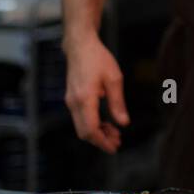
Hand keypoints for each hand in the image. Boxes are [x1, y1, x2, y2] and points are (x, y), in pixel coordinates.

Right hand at [63, 33, 129, 152]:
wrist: (80, 45)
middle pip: (84, 132)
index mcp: (85, 98)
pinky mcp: (71, 98)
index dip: (102, 142)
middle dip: (100, 140)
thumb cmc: (98, 59)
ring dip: (97, 133)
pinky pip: (80, 119)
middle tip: (118, 141)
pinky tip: (105, 122)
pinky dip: (92, 124)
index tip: (114, 147)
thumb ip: (118, 103)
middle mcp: (74, 102)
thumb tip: (123, 123)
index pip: (90, 129)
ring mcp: (70, 101)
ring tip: (114, 133)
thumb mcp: (114, 79)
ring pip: (81, 127)